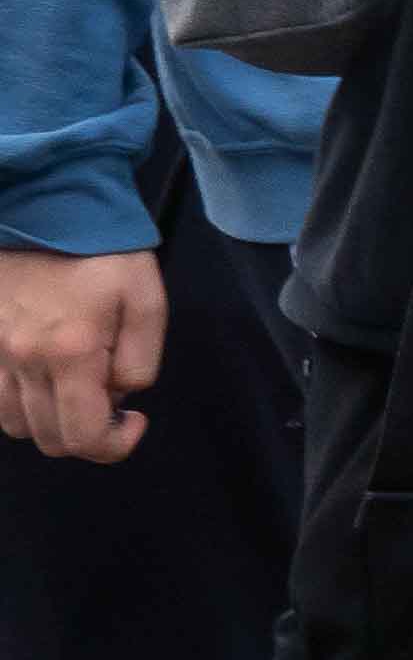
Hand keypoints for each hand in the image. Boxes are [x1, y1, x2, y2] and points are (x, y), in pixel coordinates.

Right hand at [0, 246, 166, 462]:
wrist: (47, 213)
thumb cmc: (104, 255)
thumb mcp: (147, 302)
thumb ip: (141, 360)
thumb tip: (122, 396)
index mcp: (70, 353)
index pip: (83, 436)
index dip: (115, 445)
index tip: (134, 422)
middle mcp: (23, 362)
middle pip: (50, 439)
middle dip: (88, 435)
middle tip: (112, 404)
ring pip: (18, 426)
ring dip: (53, 422)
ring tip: (79, 388)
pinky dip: (22, 406)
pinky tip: (47, 381)